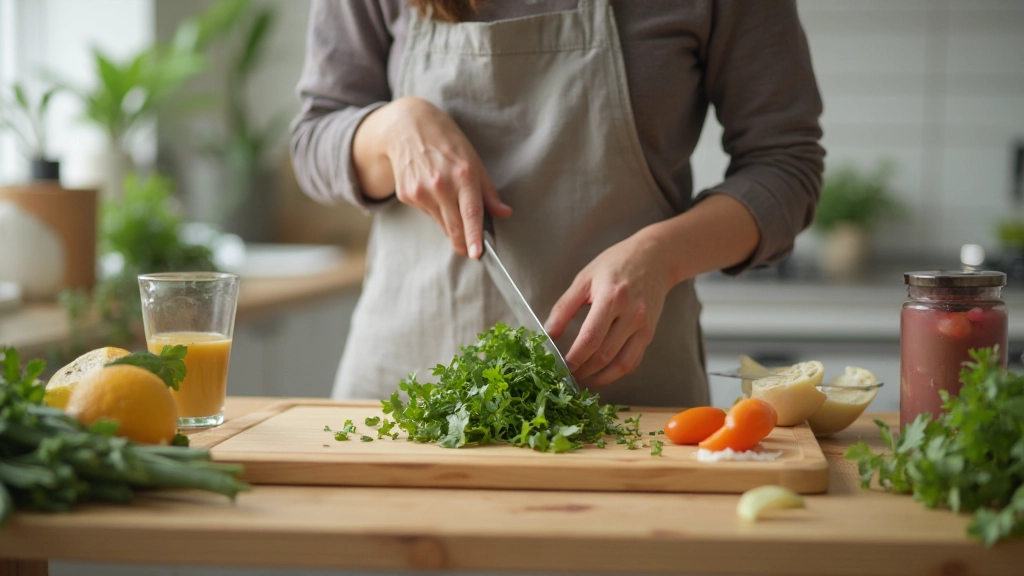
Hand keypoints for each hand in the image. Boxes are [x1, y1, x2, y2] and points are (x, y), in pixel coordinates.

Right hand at [353, 97, 511, 257]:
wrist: (406, 126)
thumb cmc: (446, 141)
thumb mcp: (473, 159)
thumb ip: (488, 191)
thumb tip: (504, 213)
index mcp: (463, 174)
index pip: (471, 213)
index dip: (475, 236)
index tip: (476, 254)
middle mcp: (440, 184)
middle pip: (455, 226)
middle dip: (464, 243)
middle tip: (471, 252)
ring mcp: (420, 191)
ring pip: (441, 223)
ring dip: (450, 224)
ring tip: (450, 202)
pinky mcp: (406, 195)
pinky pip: (428, 213)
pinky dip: (435, 210)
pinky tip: (433, 192)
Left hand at [544, 229, 673, 386]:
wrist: (655, 258)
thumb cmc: (617, 264)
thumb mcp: (585, 278)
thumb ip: (564, 307)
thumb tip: (548, 333)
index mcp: (611, 297)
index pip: (591, 337)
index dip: (575, 357)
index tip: (561, 365)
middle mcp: (631, 314)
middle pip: (605, 354)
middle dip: (583, 369)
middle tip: (567, 374)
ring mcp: (643, 326)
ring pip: (621, 364)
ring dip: (600, 376)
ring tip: (582, 377)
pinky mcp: (650, 333)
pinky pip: (634, 361)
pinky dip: (616, 372)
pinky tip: (602, 373)